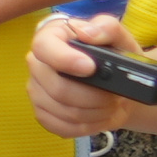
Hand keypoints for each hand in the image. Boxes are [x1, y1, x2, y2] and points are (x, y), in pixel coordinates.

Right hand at [25, 13, 141, 138]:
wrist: (117, 84)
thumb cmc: (114, 56)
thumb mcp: (119, 37)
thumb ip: (107, 28)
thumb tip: (88, 34)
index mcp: (51, 37)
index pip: (43, 47)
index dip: (65, 60)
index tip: (90, 68)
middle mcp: (37, 64)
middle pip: (58, 88)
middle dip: (94, 97)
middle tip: (115, 96)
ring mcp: (37, 91)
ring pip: (64, 111)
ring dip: (95, 113)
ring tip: (112, 105)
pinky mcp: (42, 114)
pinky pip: (62, 127)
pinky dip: (88, 126)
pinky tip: (100, 117)